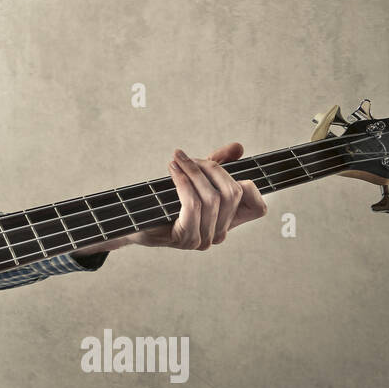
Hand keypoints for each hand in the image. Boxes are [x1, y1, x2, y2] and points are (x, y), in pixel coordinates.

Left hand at [81, 142, 267, 253]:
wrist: (130, 222)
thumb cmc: (162, 200)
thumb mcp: (193, 179)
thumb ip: (217, 163)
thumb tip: (238, 147)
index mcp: (227, 223)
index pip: (258, 208)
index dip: (250, 186)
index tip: (221, 166)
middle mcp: (219, 235)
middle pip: (232, 194)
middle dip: (212, 168)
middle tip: (189, 158)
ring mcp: (203, 240)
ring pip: (212, 198)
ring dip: (193, 171)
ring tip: (178, 159)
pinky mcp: (184, 238)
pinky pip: (193, 204)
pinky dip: (184, 182)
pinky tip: (173, 170)